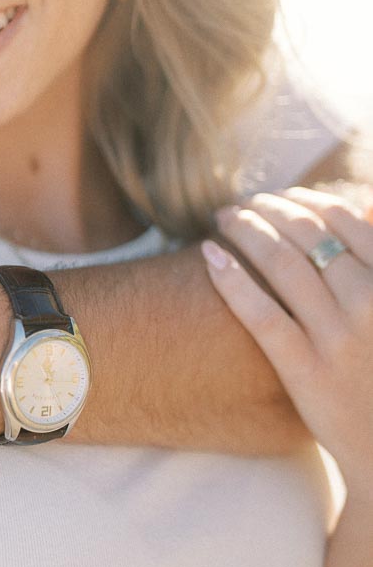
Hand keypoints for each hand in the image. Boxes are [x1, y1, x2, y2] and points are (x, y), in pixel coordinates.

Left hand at [202, 188, 372, 500]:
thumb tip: (358, 207)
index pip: (348, 219)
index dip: (311, 200)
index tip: (288, 197)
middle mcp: (372, 304)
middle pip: (310, 233)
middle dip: (272, 208)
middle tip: (248, 202)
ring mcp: (339, 338)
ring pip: (283, 263)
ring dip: (248, 228)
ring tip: (226, 217)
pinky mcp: (305, 370)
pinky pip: (261, 313)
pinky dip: (231, 277)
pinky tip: (209, 255)